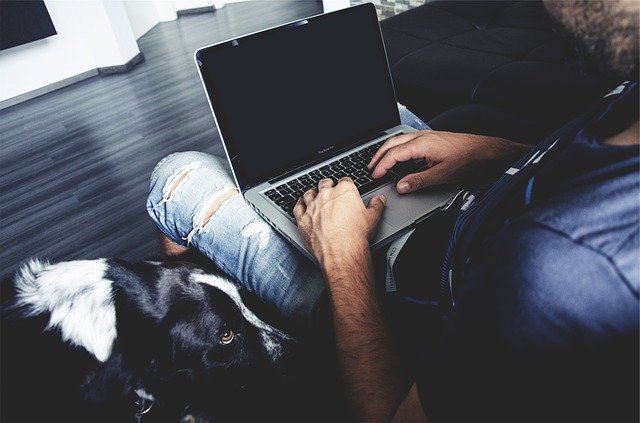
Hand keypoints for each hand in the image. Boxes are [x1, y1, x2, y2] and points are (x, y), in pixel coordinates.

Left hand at [293, 177, 385, 264]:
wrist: (341, 252)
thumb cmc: (356, 235)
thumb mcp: (373, 218)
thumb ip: (376, 206)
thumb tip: (379, 200)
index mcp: (344, 191)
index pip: (344, 181)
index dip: (345, 184)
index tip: (346, 188)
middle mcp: (326, 195)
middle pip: (325, 184)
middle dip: (327, 185)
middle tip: (330, 189)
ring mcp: (313, 206)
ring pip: (309, 193)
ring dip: (312, 193)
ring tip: (314, 195)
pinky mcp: (303, 218)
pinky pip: (297, 207)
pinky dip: (299, 204)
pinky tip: (300, 204)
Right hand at [368, 130, 530, 192]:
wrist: (485, 150)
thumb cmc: (468, 159)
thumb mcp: (442, 175)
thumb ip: (418, 181)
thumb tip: (401, 186)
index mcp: (421, 145)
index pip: (393, 155)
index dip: (381, 166)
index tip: (375, 176)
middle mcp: (421, 137)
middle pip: (391, 143)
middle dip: (378, 155)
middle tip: (370, 168)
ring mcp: (426, 136)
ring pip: (398, 140)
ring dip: (386, 151)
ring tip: (380, 162)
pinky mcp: (431, 138)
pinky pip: (407, 140)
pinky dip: (397, 149)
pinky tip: (399, 157)